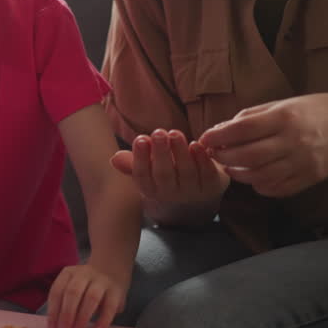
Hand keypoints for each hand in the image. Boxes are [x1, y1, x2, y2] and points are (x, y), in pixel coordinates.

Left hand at [46, 263, 127, 327]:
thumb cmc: (86, 285)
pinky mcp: (116, 291)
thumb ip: (64, 302)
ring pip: (91, 298)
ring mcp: (101, 281)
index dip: (53, 311)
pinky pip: (110, 306)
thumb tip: (56, 327)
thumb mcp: (72, 285)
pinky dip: (103, 320)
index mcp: (68, 273)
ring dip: (82, 318)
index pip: (57, 291)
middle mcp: (84, 274)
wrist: (111, 269)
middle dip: (66, 314)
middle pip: (73, 293)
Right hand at [109, 129, 228, 225]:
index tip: (141, 139)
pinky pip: (207, 174)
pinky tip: (196, 144)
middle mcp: (171, 195)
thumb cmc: (168, 175)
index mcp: (151, 191)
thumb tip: (114, 159)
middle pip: (164, 174)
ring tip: (175, 133)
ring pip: (186, 172)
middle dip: (160, 152)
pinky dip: (202, 159)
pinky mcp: (212, 188)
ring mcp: (193, 193)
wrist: (198, 194)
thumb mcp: (149, 171)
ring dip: (180, 152)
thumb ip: (133, 163)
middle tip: (158, 132)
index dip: (140, 158)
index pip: (142, 176)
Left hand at [199, 94, 327, 197]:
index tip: (203, 138)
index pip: (242, 130)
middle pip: (247, 156)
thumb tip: (218, 130)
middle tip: (213, 154)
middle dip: (223, 157)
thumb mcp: (280, 104)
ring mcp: (303, 163)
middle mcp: (293, 142)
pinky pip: (276, 189)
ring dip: (238, 173)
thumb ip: (249, 117)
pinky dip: (259, 185)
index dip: (218, 136)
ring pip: (259, 176)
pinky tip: (253, 176)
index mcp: (284, 118)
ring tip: (230, 165)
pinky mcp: (310, 179)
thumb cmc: (312, 110)